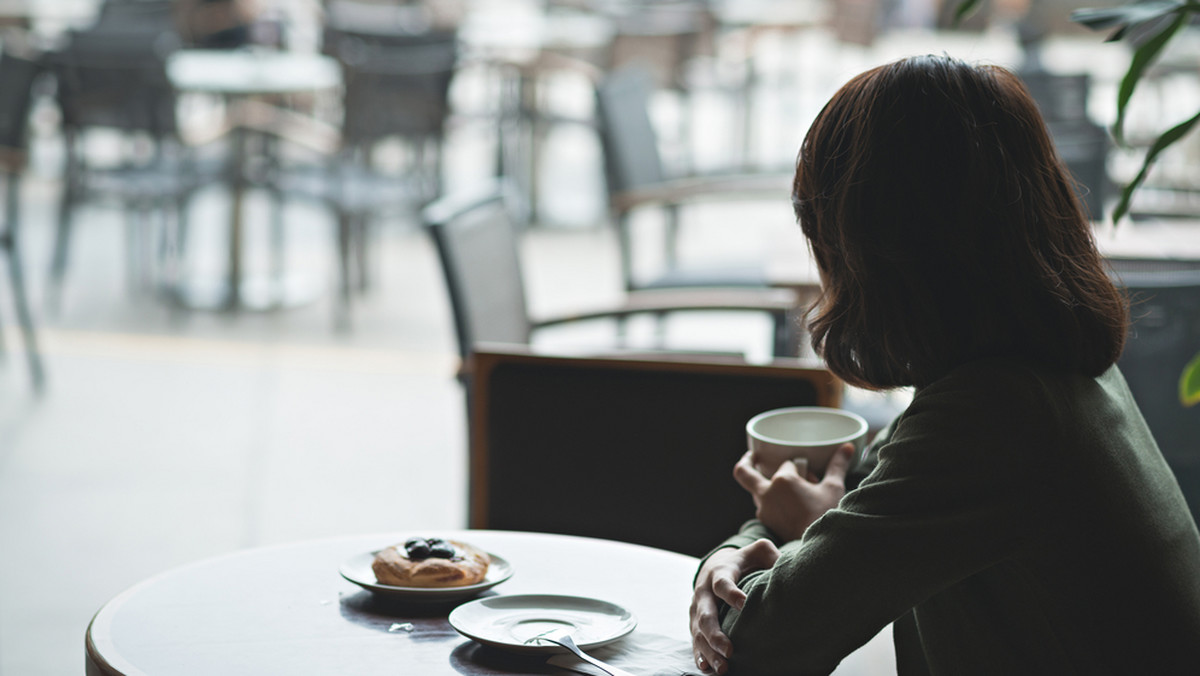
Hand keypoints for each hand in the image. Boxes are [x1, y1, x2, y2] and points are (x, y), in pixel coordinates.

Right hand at [690, 539, 779, 674]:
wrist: (715, 565)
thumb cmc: (743, 561)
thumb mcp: (756, 552)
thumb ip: (769, 554)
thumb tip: (787, 566)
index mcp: (719, 573)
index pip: (722, 584)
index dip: (732, 593)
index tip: (744, 604)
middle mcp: (704, 592)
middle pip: (706, 614)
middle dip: (716, 634)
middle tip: (731, 650)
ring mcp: (697, 609)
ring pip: (699, 632)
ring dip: (710, 650)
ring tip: (723, 667)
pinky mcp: (695, 622)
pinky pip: (695, 640)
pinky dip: (699, 654)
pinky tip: (707, 667)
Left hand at [734, 443, 855, 541]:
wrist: (821, 550)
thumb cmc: (827, 517)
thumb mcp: (834, 488)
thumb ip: (838, 465)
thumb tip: (848, 447)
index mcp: (783, 480)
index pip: (789, 464)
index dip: (803, 469)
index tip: (813, 479)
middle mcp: (767, 493)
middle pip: (744, 472)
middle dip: (747, 461)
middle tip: (754, 457)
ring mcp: (764, 510)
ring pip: (757, 490)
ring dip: (769, 486)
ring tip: (792, 493)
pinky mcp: (766, 523)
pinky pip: (763, 506)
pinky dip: (772, 502)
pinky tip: (789, 506)